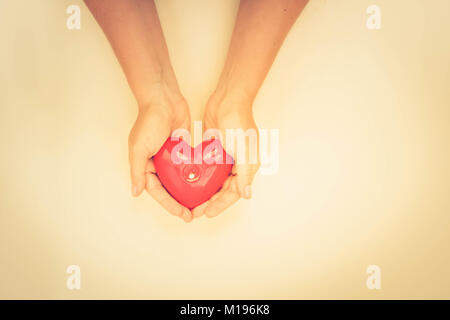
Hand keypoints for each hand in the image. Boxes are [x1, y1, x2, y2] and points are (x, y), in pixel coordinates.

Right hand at [128, 86, 192, 221]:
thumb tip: (136, 192)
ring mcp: (171, 157)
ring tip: (201, 203)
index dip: (170, 205)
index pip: (158, 192)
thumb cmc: (148, 121)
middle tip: (193, 214)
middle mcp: (157, 163)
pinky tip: (206, 184)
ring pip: (181, 180)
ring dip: (189, 191)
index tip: (183, 215)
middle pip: (170, 189)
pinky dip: (196, 175)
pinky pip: (190, 166)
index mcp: (145, 166)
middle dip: (181, 202)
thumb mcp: (139, 148)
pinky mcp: (183, 149)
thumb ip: (138, 171)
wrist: (163, 99)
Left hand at [192, 93, 259, 217]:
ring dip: (205, 191)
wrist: (228, 99)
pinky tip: (190, 182)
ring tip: (192, 201)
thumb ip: (245, 174)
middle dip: (211, 201)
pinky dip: (201, 176)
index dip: (221, 205)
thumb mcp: (243, 151)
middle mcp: (238, 164)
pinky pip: (208, 168)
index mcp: (247, 166)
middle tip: (196, 211)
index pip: (234, 192)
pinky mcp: (215, 149)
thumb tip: (247, 195)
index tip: (207, 213)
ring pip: (215, 180)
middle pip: (223, 189)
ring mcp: (226, 157)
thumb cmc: (239, 122)